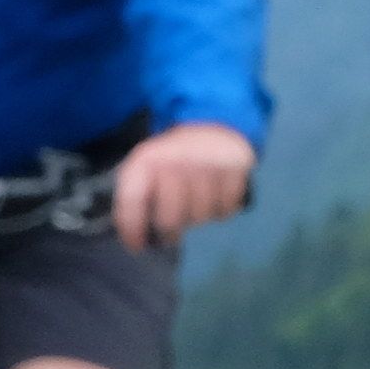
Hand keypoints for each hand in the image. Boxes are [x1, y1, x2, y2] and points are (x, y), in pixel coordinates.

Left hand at [109, 123, 255, 250]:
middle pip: (169, 219)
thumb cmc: (173, 156)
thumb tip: (134, 239)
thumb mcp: (145, 166)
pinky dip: (220, 209)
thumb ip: (136, 197)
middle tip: (170, 231)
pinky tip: (214, 197)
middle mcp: (177, 159)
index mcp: (147, 158)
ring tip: (194, 205)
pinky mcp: (237, 167)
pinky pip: (226, 209)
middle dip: (168, 231)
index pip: (132, 199)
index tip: (136, 246)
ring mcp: (209, 163)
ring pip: (200, 216)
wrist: (213, 122)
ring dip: (197, 217)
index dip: (132, 227)